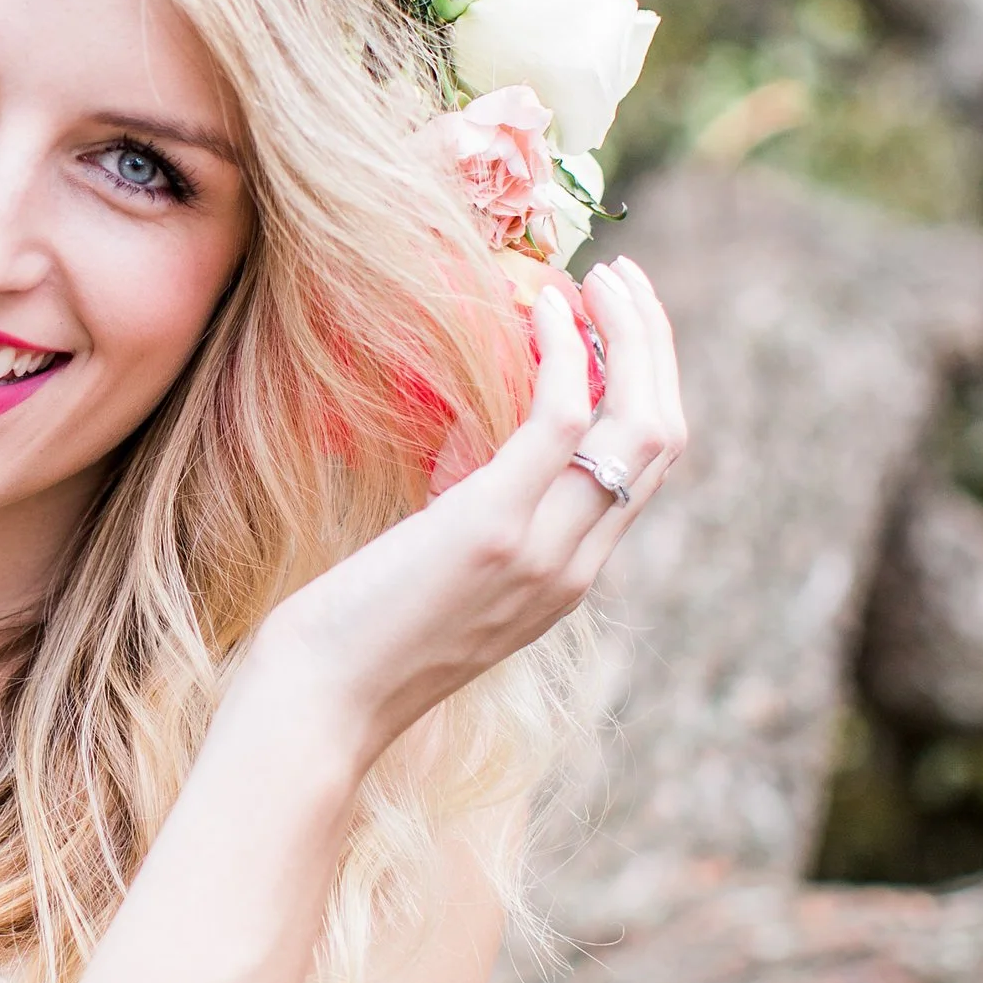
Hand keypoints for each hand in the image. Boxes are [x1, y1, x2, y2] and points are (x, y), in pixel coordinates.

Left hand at [251, 257, 685, 773]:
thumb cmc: (353, 643)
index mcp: (568, 579)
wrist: (320, 706)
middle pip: (661, 437)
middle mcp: (575, 566)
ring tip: (596, 275)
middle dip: (654, 346)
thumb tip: (469, 463)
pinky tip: (541, 305)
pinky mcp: (493, 525)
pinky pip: (561, 418)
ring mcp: (543, 549)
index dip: (645, 385)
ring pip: (635, 421)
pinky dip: (564, 350)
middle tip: (622, 279)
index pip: (645, 470)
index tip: (615, 323)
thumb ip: (477, 531)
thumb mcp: (438, 585)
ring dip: (628, 334)